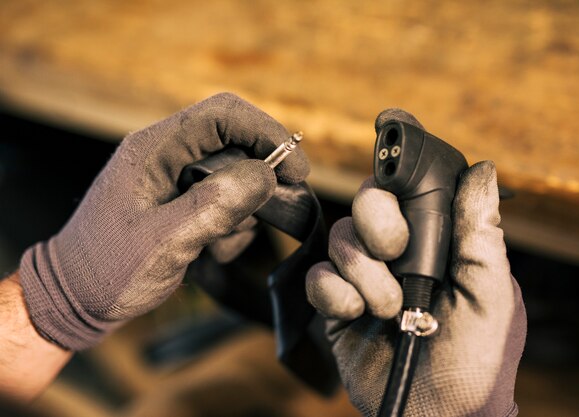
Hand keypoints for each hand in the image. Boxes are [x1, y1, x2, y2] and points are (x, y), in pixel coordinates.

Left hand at [19, 93, 308, 350]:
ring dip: (243, 212)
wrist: (75, 299)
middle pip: (235, 144)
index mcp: (154, 149)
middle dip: (260, 179)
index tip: (296, 170)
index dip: (266, 133)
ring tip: (218, 246)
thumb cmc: (108, 269)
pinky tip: (210, 252)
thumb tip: (265, 175)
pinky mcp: (182, 202)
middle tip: (278, 209)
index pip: (222, 115)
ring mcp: (175, 180)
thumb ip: (214, 205)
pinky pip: (225, 201)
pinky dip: (231, 227)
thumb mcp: (163, 241)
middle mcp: (167, 156)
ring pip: (235, 177)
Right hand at [306, 110, 525, 416]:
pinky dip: (336, 295)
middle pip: (368, 201)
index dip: (397, 163)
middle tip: (395, 252)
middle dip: (377, 222)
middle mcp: (398, 252)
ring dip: (364, 274)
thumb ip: (480, 233)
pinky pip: (319, 277)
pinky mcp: (336, 303)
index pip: (412, 188)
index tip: (388, 128)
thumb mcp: (491, 294)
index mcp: (437, 242)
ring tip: (389, 309)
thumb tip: (483, 170)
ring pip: (341, 239)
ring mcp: (365, 276)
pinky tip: (357, 316)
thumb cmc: (476, 360)